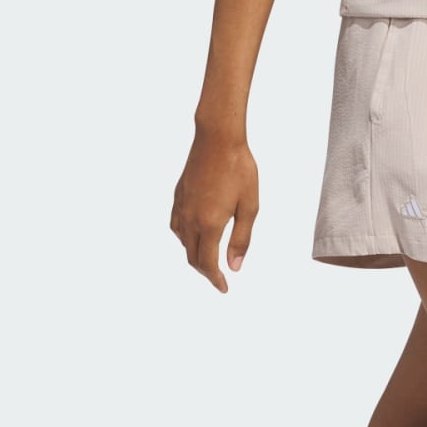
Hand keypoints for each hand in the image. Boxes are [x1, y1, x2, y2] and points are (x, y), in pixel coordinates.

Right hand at [170, 124, 259, 289]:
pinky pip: (176, 227)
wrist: (217, 138)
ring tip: (209, 260)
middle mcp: (190, 218)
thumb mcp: (249, 206)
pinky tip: (195, 236)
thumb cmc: (239, 169)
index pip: (207, 263)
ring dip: (194, 256)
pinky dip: (185, 239)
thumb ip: (241, 239)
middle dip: (205, 272)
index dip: (215, 279)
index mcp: (209, 223)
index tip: (224, 288)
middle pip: (192, 257)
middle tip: (220, 278)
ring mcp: (181, 207)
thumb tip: (234, 267)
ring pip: (182, 243)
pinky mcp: (178, 197)